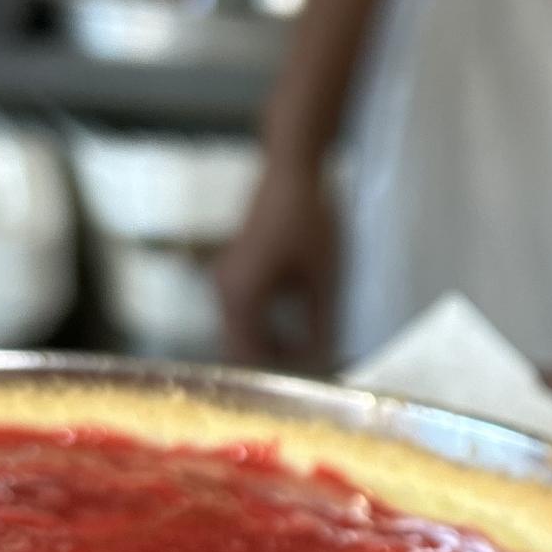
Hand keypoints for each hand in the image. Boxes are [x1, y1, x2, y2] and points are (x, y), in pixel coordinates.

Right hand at [216, 162, 341, 366]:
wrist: (292, 169)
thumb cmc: (310, 221)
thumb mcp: (324, 281)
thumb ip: (322, 327)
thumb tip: (327, 363)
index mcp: (240, 297)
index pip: (251, 359)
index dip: (281, 376)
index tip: (313, 381)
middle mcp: (224, 292)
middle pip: (240, 350)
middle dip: (273, 366)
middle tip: (312, 374)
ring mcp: (225, 280)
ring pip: (241, 333)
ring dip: (269, 348)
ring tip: (307, 354)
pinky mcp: (234, 271)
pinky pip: (244, 314)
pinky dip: (265, 328)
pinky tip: (295, 331)